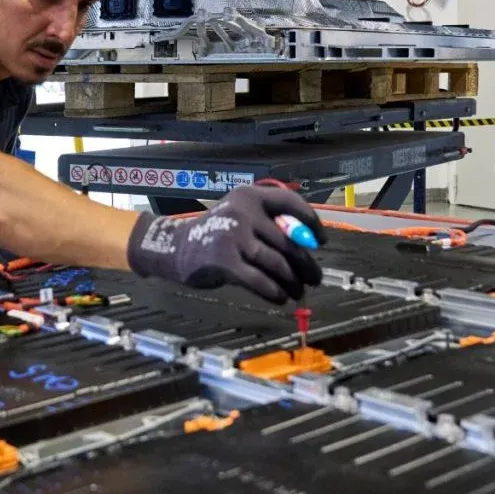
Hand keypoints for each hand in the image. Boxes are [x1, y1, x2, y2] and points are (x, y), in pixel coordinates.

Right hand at [125, 186, 326, 303]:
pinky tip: (279, 297)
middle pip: (288, 241)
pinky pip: (260, 280)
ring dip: (293, 281)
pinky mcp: (225, 261)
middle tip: (314, 278)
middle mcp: (243, 211)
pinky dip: (274, 291)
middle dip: (306, 264)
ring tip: (298, 291)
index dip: (311, 223)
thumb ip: (269, 223)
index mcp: (250, 196)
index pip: (291, 203)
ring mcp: (233, 236)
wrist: (174, 247)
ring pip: (277, 263)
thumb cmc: (216, 234)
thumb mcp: (240, 215)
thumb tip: (308, 246)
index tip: (320, 241)